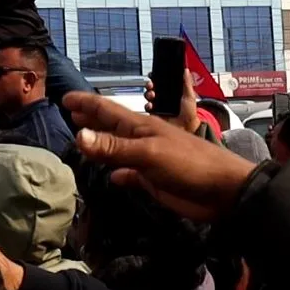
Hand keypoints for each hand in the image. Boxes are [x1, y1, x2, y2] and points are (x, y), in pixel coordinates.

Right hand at [64, 92, 255, 222]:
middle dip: (91, 118)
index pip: (107, 109)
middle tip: (71, 113)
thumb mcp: (149, 153)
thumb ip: (114, 147)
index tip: (65, 99)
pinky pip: (129, 173)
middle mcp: (141, 139)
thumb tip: (78, 135)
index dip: (86, 103)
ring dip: (101, 145)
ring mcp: (147, 159)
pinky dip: (118, 173)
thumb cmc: (189, 165)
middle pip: (111, 126)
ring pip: (117, 149)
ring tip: (84, 140)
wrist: (223, 191)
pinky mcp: (153, 180)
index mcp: (140, 126)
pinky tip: (112, 177)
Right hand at [144, 69, 202, 134]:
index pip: (161, 81)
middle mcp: (164, 97)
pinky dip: (148, 105)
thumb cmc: (190, 112)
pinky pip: (147, 107)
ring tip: (152, 95)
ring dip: (148, 94)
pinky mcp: (155, 113)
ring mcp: (159, 105)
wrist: (188, 127)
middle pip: (153, 87)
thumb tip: (186, 70)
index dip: (156, 77)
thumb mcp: (190, 96)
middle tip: (151, 85)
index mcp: (171, 91)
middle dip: (150, 84)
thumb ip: (187, 83)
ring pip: (148, 96)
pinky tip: (151, 105)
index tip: (153, 74)